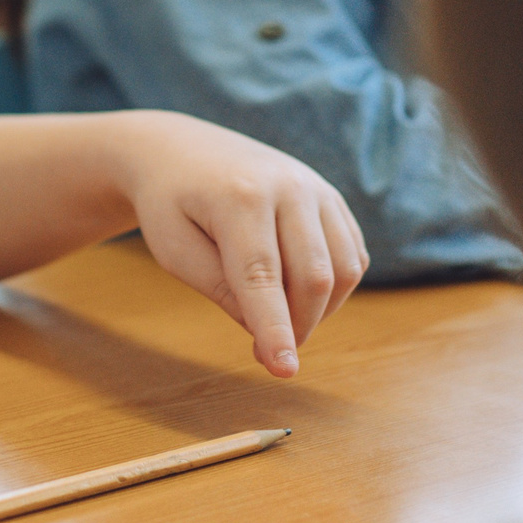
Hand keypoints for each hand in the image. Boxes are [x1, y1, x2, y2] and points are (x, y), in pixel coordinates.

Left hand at [110, 113, 368, 377]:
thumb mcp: (174, 249)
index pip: (263, 277)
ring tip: (277, 317)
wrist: (182, 150)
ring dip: (319, 311)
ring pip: (343, 269)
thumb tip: (269, 335)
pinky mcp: (332, 197)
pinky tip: (296, 291)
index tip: (285, 372)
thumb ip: (220, 290)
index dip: (275, 329)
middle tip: (266, 353)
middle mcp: (289, 185)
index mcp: (240, 196)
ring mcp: (316, 187)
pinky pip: (352, 255)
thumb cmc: (170, 204)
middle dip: (296, 326)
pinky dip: (334, 287)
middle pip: (314, 276)